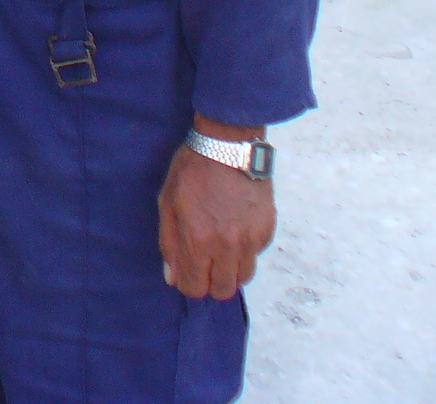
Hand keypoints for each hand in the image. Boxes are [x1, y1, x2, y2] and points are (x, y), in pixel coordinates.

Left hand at [157, 117, 275, 300]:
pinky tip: (235, 227)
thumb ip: (169, 244)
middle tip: (205, 261)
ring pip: (243, 278)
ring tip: (221, 247)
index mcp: (197, 240)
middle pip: (222, 290)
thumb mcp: (168, 203)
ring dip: (230, 270)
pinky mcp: (267, 230)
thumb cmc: (192, 171)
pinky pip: (255, 256)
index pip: (195, 288)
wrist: (228, 145)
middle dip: (210, 281)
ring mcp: (250, 239)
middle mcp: (226, 246)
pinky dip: (245, 250)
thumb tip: (173, 278)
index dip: (189, 282)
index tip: (188, 269)